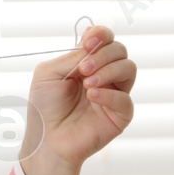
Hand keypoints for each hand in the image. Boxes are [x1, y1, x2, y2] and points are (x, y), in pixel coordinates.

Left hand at [21, 24, 135, 167]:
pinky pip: (125, 98)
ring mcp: (114, 93)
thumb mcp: (48, 73)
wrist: (46, 139)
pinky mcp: (120, 114)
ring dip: (108, 70)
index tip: (87, 42)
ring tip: (87, 83)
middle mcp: (104, 74)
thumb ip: (71, 55)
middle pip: (119, 50)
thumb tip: (94, 47)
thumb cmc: (44, 107)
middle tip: (83, 69)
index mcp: (87, 62)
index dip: (101, 34)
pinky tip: (92, 96)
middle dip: (102, 54)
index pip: (105, 38)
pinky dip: (109, 94)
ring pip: (128, 68)